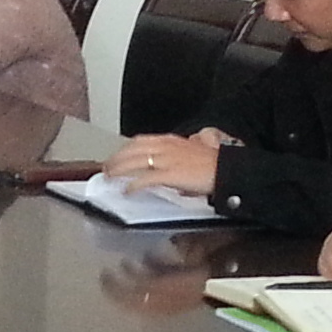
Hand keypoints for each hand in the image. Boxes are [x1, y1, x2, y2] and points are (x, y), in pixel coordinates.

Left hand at [101, 134, 222, 195]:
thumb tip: (170, 169)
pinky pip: (145, 179)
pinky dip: (133, 185)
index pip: (140, 141)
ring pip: (134, 162)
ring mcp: (166, 160)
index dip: (125, 149)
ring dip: (118, 170)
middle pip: (132, 150)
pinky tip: (127, 191)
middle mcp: (165, 147)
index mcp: (170, 140)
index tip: (117, 155)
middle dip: (116, 159)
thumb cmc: (213, 163)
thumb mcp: (192, 152)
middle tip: (106, 168)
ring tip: (109, 177)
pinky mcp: (169, 175)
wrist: (226, 169)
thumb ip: (178, 157)